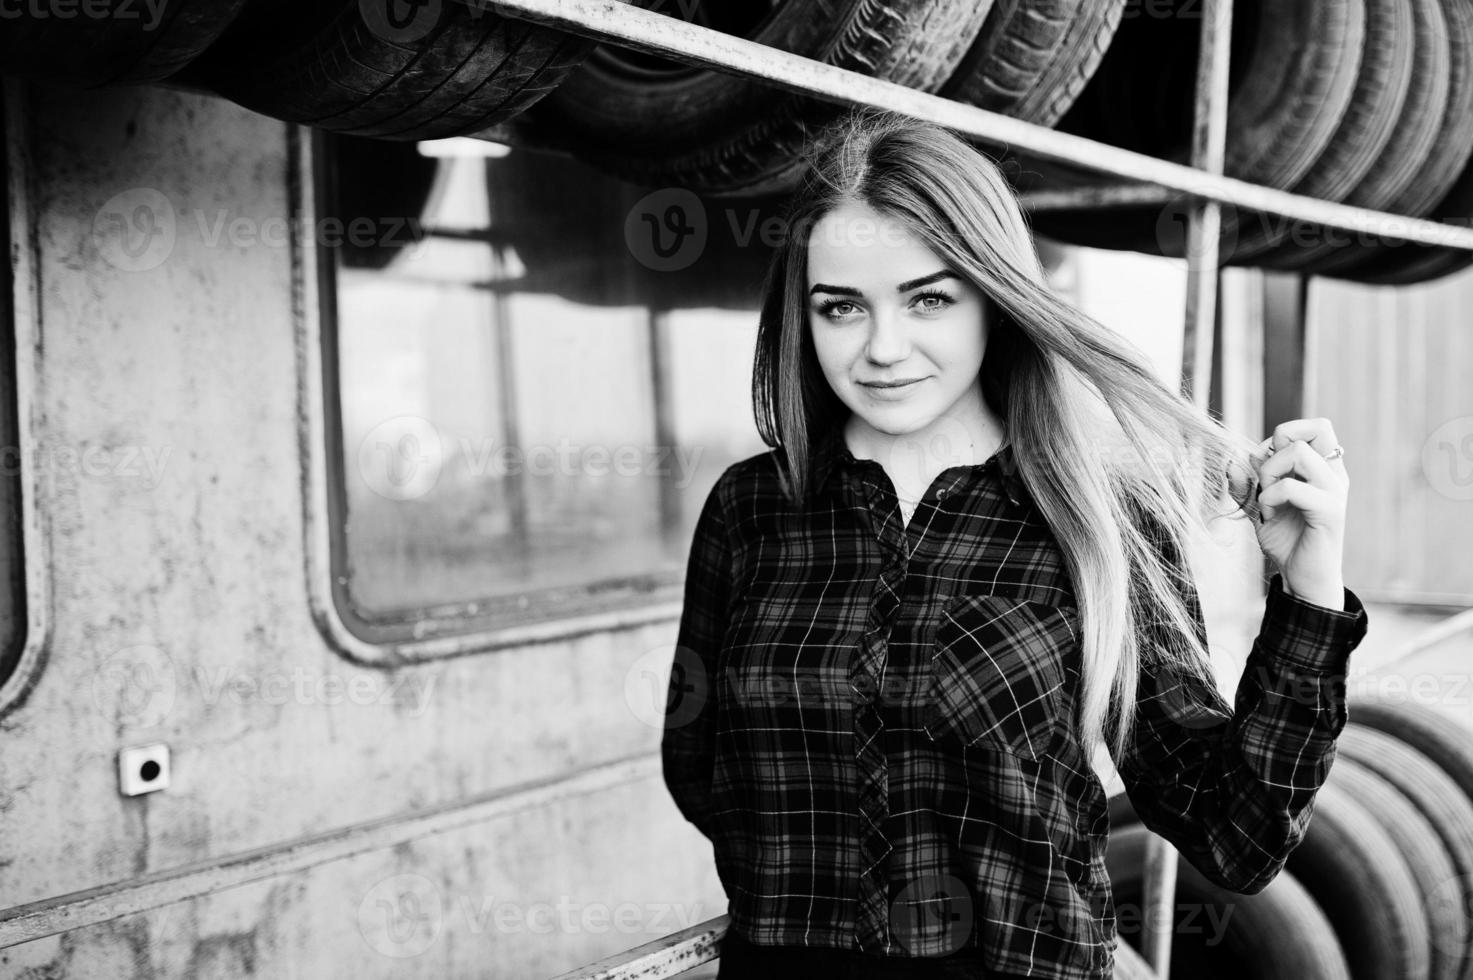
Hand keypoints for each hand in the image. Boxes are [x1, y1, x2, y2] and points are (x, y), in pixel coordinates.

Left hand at [1249, 418, 1347, 608]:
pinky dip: (1270, 497)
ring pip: (1300, 452)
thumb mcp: (1259, 507)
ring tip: (1266, 498)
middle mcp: (1334, 475)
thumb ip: (1247, 484)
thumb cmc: (1287, 541)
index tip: (1266, 463)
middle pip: (1316, 428)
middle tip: (1267, 478)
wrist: (1302, 579)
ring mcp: (1335, 492)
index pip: (1316, 426)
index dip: (1284, 433)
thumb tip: (1231, 460)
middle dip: (1277, 446)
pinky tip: (1268, 515)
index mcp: (1323, 469)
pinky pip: (1293, 487)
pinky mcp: (1330, 512)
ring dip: (1271, 472)